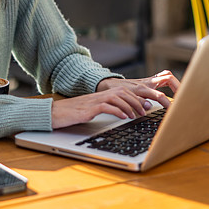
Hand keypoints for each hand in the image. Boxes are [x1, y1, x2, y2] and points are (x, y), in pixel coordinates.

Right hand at [50, 70, 179, 128]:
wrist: (59, 112)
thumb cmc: (78, 112)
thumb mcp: (96, 109)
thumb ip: (110, 108)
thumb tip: (125, 113)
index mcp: (106, 94)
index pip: (127, 92)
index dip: (139, 98)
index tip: (149, 105)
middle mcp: (104, 94)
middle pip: (126, 93)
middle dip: (138, 101)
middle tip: (147, 110)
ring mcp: (98, 100)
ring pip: (119, 99)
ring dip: (131, 107)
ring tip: (138, 114)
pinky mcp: (92, 107)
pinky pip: (108, 107)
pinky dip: (118, 111)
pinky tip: (123, 116)